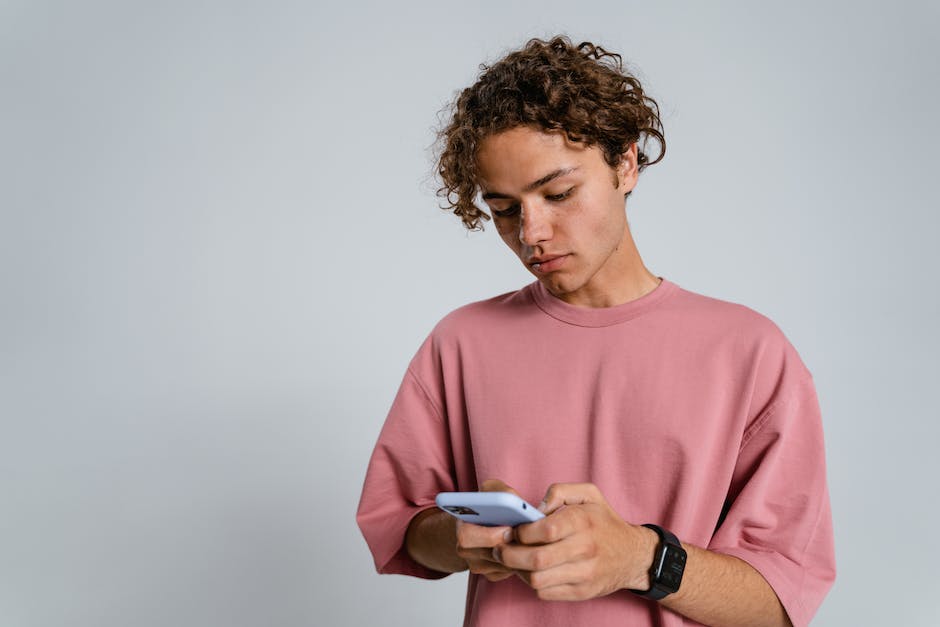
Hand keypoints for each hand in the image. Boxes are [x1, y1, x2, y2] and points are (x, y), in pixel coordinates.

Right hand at [455, 479, 519, 581]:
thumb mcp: (492, 489)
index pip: (467, 537)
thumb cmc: (488, 504)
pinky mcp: (491, 574)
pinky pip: (509, 572)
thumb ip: (501, 491)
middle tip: (528, 539)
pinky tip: (528, 547)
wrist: (481, 522)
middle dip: (512, 547)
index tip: (509, 529)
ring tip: (534, 540)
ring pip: (503, 566)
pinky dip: (521, 561)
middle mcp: (465, 550)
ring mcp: (477, 565)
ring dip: (520, 554)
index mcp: (462, 527)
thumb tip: (516, 502)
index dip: (489, 536)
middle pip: (489, 556)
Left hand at [493, 482, 657, 600]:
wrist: (633, 555)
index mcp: (583, 521)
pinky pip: (545, 593)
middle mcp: (585, 549)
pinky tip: (531, 572)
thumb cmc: (605, 522)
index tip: (513, 530)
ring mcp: (584, 574)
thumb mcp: (589, 494)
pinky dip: (532, 583)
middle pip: (536, 559)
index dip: (522, 532)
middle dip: (509, 554)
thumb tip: (537, 507)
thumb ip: (560, 491)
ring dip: (518, 571)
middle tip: (501, 548)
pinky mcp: (581, 592)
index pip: (545, 530)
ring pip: (537, 580)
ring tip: (514, 560)